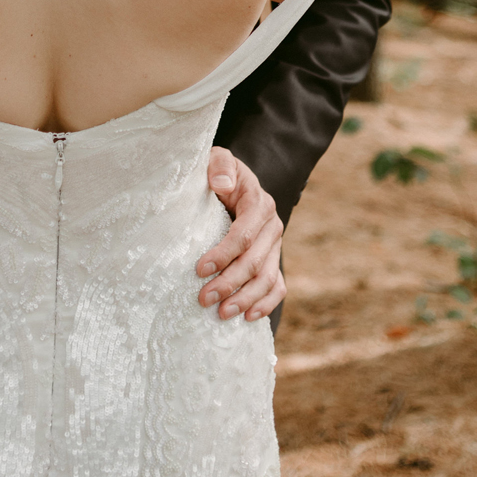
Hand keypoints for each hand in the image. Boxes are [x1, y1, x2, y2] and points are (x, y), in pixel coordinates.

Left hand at [195, 147, 285, 321]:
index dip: (223, 254)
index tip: (199, 269)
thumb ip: (219, 165)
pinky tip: (249, 317)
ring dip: (246, 299)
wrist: (234, 180)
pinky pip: (277, 285)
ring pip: (268, 278)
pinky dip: (266, 303)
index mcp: (258, 203)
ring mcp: (275, 245)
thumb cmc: (218, 172)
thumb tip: (220, 183)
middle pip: (254, 262)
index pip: (243, 234)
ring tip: (222, 314)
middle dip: (229, 283)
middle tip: (204, 299)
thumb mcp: (217, 159)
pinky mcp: (273, 258)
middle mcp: (272, 226)